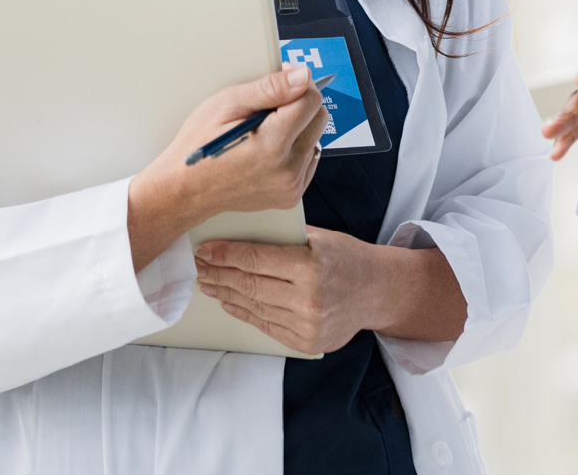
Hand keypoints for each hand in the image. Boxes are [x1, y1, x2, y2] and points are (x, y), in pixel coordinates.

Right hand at [126, 64, 327, 270]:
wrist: (186, 191)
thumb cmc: (199, 147)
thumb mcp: (226, 105)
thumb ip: (269, 89)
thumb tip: (302, 77)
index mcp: (272, 145)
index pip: (311, 101)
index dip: (297, 83)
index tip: (282, 79)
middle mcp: (287, 169)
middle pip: (319, 119)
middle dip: (300, 104)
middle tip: (270, 105)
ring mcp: (291, 186)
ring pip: (315, 138)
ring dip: (298, 127)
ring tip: (265, 130)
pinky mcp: (291, 195)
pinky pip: (309, 160)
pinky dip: (295, 149)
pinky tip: (269, 149)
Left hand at [195, 230, 467, 354]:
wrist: (378, 292)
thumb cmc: (349, 258)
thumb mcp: (321, 238)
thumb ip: (285, 240)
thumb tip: (241, 236)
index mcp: (311, 266)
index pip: (256, 259)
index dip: (226, 254)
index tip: (206, 249)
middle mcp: (308, 299)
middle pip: (249, 285)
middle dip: (219, 273)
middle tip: (199, 265)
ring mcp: (306, 324)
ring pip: (253, 307)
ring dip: (226, 294)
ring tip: (208, 283)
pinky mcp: (305, 341)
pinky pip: (266, 325)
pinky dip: (244, 312)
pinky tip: (229, 301)